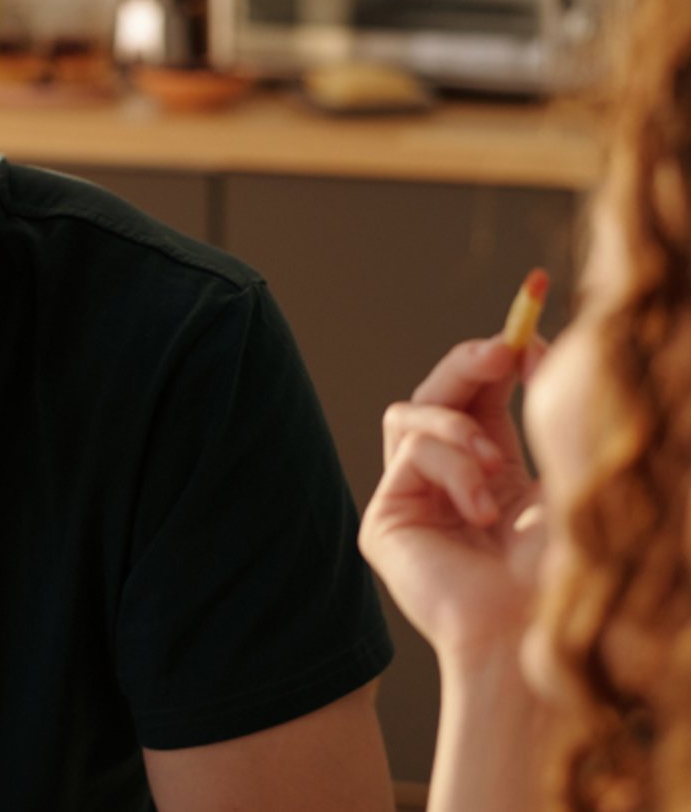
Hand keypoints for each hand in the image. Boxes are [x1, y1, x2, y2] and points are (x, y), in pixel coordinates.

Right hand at [359, 335, 545, 662]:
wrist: (538, 631)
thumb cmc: (563, 569)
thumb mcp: (561, 470)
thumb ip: (542, 409)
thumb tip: (534, 343)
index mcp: (489, 468)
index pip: (477, 392)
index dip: (495, 352)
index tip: (528, 315)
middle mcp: (444, 479)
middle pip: (434, 391)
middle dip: (468, 364)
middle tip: (505, 350)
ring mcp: (409, 498)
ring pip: (410, 414)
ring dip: (458, 424)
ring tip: (498, 465)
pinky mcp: (385, 520)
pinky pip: (411, 455)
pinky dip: (452, 469)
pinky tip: (481, 510)